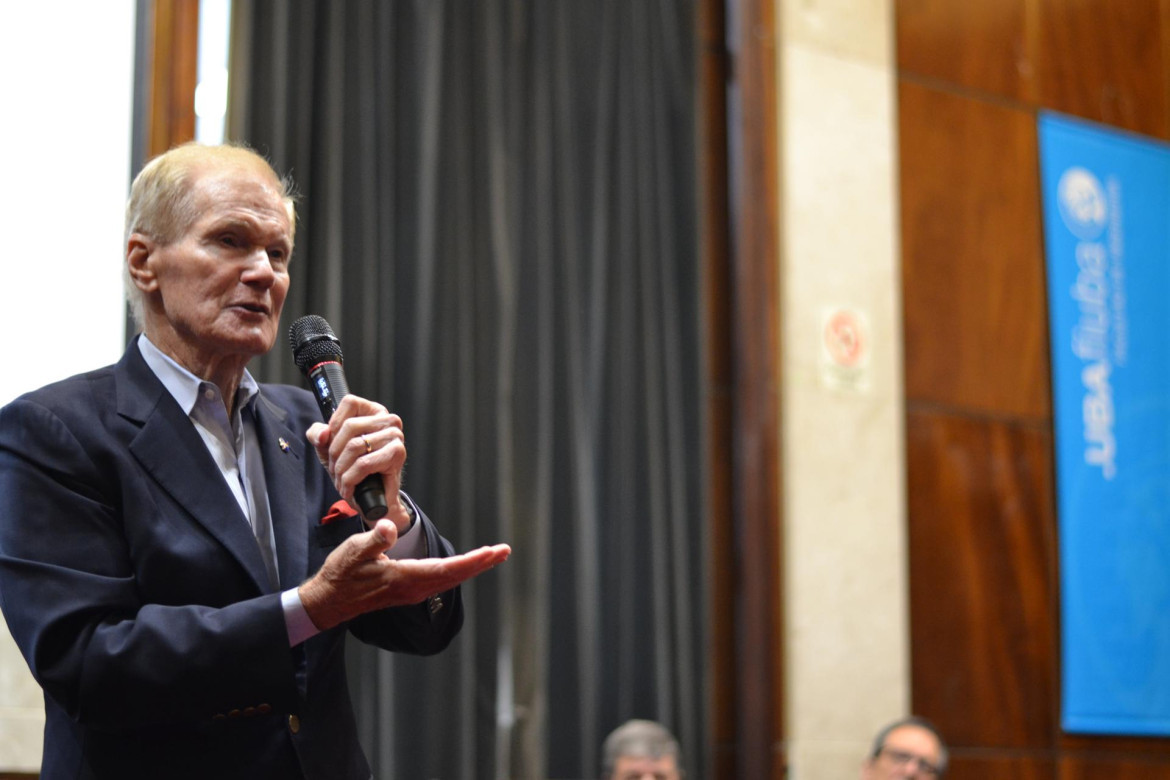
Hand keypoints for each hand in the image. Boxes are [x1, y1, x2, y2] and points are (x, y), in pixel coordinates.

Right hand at [298, 519, 510, 630]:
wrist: (330, 601)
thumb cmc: (341, 574)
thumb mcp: (353, 550)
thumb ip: (374, 539)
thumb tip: (391, 528)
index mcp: (404, 578)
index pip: (446, 569)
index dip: (472, 561)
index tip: (492, 552)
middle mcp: (414, 589)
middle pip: (455, 576)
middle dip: (481, 563)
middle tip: (504, 551)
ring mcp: (413, 592)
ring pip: (450, 580)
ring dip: (472, 567)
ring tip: (493, 555)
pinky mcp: (409, 591)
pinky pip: (441, 581)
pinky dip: (458, 571)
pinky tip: (466, 565)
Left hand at [306, 395, 411, 532]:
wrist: (372, 500)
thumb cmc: (353, 470)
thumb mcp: (328, 448)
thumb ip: (317, 434)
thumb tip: (323, 434)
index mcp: (373, 412)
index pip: (350, 402)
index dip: (334, 424)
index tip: (332, 444)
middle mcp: (388, 420)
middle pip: (349, 425)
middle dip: (335, 453)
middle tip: (336, 470)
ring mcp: (395, 435)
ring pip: (355, 446)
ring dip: (341, 469)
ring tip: (342, 481)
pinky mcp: (397, 453)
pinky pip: (364, 464)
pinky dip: (350, 479)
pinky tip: (349, 488)